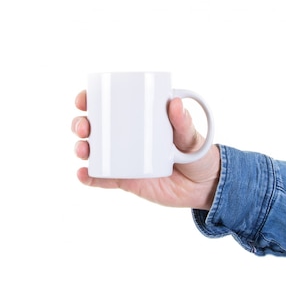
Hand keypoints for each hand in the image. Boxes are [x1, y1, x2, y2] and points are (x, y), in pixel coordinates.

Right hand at [72, 90, 219, 209]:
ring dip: (81, 148)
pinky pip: (102, 178)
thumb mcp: (193, 137)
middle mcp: (127, 137)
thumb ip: (184, 123)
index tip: (84, 99)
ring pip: (94, 151)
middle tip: (83, 127)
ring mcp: (124, 159)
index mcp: (141, 118)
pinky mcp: (126, 180)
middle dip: (81, 124)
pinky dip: (89, 177)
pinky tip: (82, 174)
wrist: (204, 186)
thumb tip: (175, 103)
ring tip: (83, 150)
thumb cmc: (199, 154)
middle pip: (95, 127)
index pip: (111, 104)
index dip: (92, 99)